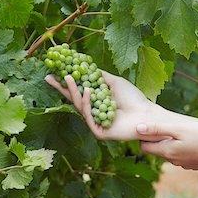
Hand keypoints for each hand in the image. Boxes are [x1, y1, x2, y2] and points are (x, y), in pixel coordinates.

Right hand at [45, 70, 164, 140]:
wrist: (146, 114)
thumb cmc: (134, 98)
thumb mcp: (115, 82)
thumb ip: (100, 76)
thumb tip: (86, 66)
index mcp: (96, 102)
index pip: (78, 92)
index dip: (66, 84)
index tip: (54, 74)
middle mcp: (93, 112)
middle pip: (74, 100)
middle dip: (62, 88)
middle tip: (50, 77)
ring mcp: (95, 123)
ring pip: (80, 106)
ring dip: (73, 91)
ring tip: (68, 78)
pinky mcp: (99, 131)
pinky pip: (88, 117)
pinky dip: (87, 103)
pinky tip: (87, 90)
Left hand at [136, 119, 197, 169]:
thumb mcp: (179, 128)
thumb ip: (157, 129)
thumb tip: (137, 128)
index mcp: (167, 152)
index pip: (145, 148)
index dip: (144, 137)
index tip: (150, 126)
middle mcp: (173, 161)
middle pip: (157, 149)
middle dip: (157, 138)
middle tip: (164, 125)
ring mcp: (184, 164)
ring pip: (170, 152)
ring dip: (170, 142)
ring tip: (179, 130)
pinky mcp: (194, 164)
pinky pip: (181, 155)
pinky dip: (182, 147)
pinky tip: (191, 139)